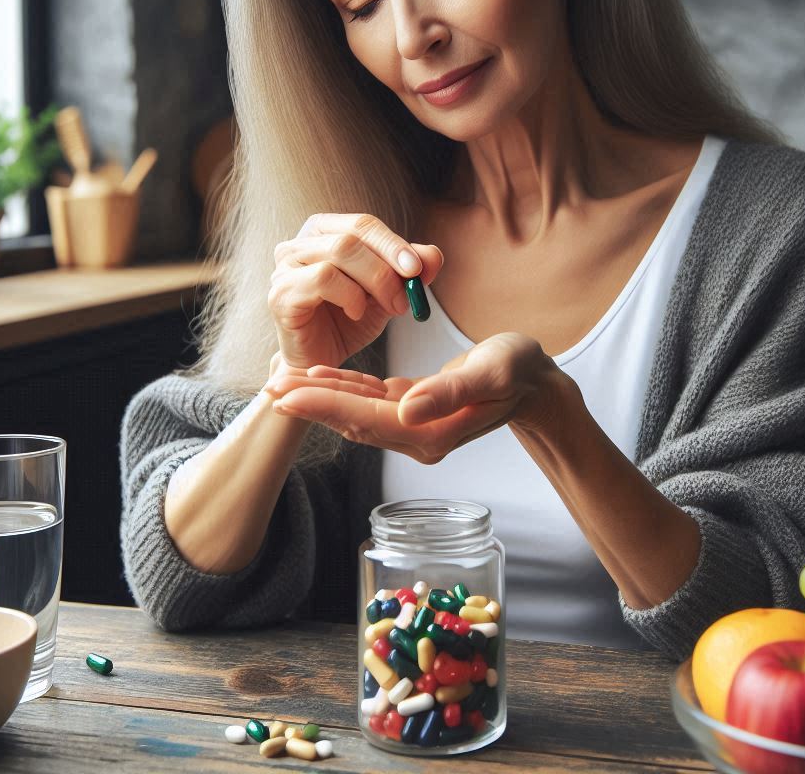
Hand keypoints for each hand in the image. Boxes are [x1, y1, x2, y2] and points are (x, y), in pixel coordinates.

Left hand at [264, 332, 566, 463]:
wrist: (536, 381)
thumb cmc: (519, 370)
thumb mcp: (493, 372)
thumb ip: (450, 392)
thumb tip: (407, 408)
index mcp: (432, 431)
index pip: (368, 420)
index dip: (325, 405)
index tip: (287, 393)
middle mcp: (417, 434)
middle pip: (353, 420)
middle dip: (310, 404)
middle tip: (268, 388)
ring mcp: (415, 424)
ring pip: (357, 412)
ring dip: (320, 397)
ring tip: (282, 382)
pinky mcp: (415, 408)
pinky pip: (371, 401)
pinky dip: (345, 389)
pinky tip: (322, 377)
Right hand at [268, 213, 442, 370]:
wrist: (321, 363)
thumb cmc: (349, 322)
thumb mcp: (388, 294)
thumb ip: (409, 273)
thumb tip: (434, 255)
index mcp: (324, 233)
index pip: (363, 224)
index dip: (393, 243)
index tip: (418, 268)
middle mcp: (299, 244)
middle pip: (352, 235)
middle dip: (388, 263)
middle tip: (407, 292)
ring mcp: (285, 267)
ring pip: (338, 252)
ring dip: (374, 280)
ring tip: (387, 306)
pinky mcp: (280, 294)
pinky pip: (321, 278)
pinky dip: (349, 295)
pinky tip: (357, 313)